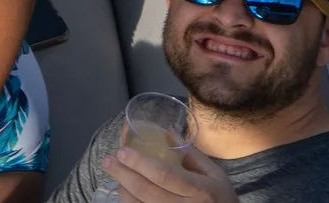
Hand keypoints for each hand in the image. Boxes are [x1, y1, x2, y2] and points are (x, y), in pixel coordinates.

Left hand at [107, 141, 236, 202]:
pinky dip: (129, 200)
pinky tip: (124, 189)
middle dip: (123, 173)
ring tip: (114, 171)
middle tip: (108, 159)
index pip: (164, 175)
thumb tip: (166, 131)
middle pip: (146, 191)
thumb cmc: (220, 198)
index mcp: (199, 190)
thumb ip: (191, 154)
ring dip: (122, 187)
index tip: (123, 150)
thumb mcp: (215, 175)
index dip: (140, 162)